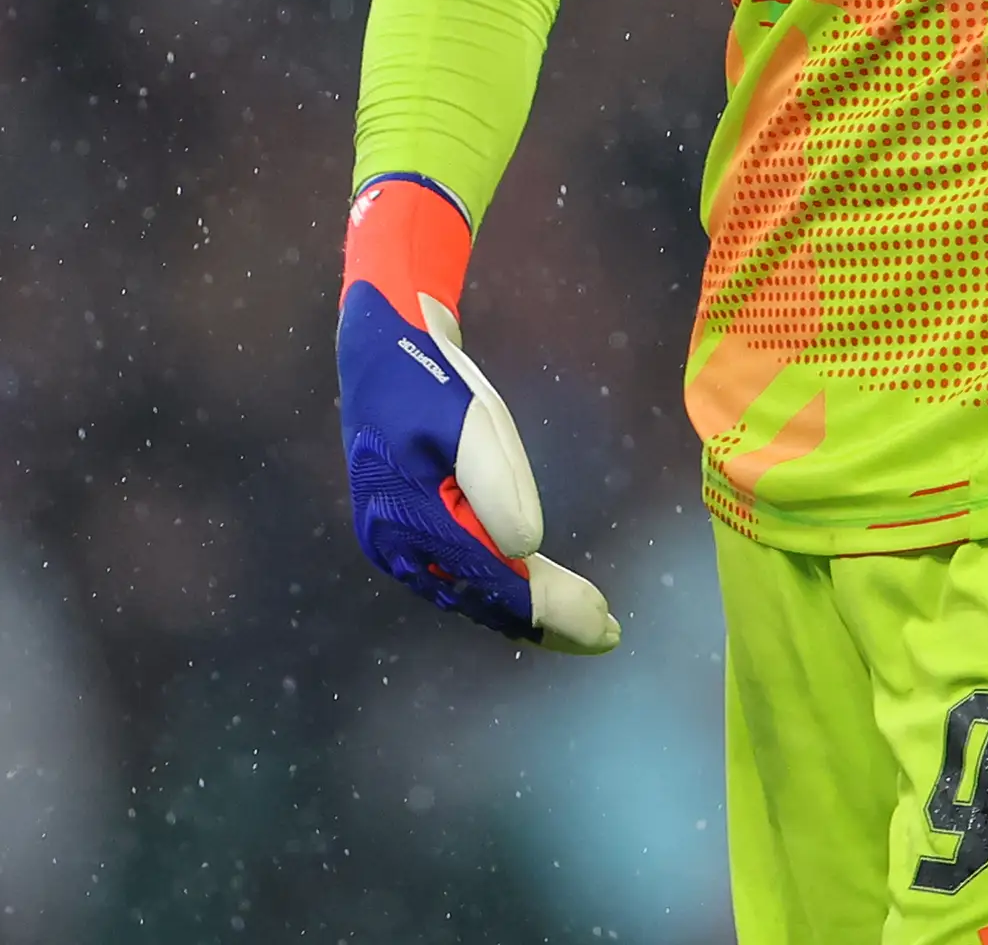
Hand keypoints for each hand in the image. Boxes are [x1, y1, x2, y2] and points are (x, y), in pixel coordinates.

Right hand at [336, 175, 620, 654]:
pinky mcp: (406, 533)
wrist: (382, 353)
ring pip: (472, 594)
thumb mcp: (474, 419)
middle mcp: (397, 548)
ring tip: (582, 624)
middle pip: (484, 600)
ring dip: (527, 613)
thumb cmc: (432, 381)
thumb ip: (498, 485)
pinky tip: (531, 597)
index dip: (552, 610)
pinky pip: (461, 576)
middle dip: (547, 621)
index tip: (602, 625)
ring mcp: (397, 545)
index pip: (496, 582)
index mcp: (411, 522)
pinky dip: (502, 592)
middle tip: (605, 634)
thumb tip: (527, 547)